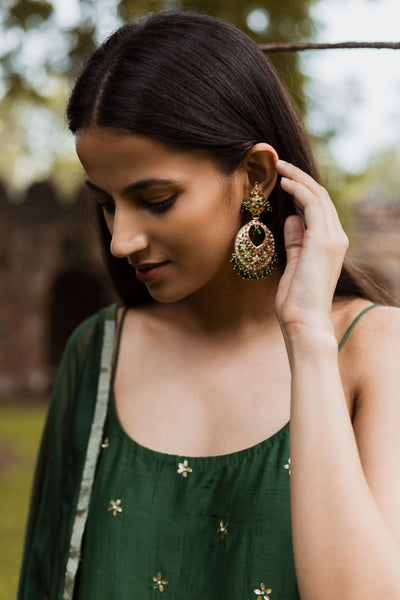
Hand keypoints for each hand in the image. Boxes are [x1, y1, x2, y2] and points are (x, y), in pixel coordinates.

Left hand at [274, 160, 347, 336]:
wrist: (304, 321)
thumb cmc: (296, 300)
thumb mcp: (293, 264)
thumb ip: (296, 241)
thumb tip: (292, 218)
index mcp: (329, 244)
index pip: (318, 208)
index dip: (302, 189)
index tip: (283, 178)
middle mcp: (336, 238)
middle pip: (320, 197)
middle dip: (300, 177)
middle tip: (280, 164)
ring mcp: (332, 239)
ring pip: (319, 196)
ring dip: (298, 178)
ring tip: (279, 167)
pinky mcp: (323, 241)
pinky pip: (313, 206)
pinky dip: (299, 190)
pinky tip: (284, 183)